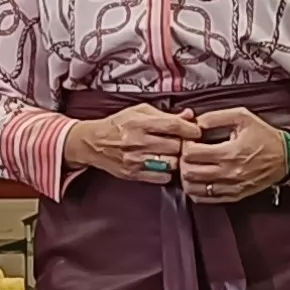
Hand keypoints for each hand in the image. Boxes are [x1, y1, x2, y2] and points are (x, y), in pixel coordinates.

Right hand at [66, 105, 202, 183]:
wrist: (92, 142)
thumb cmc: (118, 124)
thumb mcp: (139, 112)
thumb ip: (165, 114)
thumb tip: (189, 115)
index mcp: (139, 122)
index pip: (173, 126)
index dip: (190, 129)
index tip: (196, 131)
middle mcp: (137, 141)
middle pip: (175, 146)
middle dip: (185, 144)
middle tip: (187, 143)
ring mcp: (135, 160)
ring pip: (171, 163)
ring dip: (178, 159)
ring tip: (176, 154)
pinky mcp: (133, 174)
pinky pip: (162, 177)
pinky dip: (168, 172)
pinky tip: (165, 164)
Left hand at [178, 107, 289, 204]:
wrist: (286, 156)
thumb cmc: (265, 136)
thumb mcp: (242, 117)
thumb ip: (216, 117)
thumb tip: (195, 122)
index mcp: (229, 152)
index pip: (191, 153)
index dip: (186, 145)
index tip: (191, 141)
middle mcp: (229, 172)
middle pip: (189, 172)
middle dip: (184, 161)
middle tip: (189, 154)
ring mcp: (231, 186)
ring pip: (194, 188)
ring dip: (187, 177)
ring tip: (192, 167)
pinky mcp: (234, 195)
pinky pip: (206, 199)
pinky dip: (197, 190)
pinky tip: (199, 180)